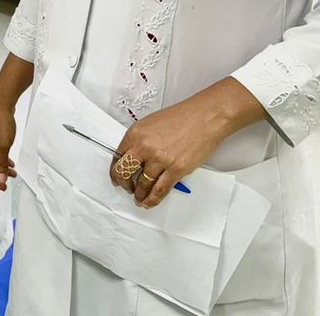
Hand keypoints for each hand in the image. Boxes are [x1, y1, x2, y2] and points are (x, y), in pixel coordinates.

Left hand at [110, 78, 264, 208]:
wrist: (205, 117)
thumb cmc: (183, 116)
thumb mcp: (151, 123)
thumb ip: (141, 139)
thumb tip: (136, 155)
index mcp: (136, 133)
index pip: (117, 156)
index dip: (114, 170)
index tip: (116, 176)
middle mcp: (145, 147)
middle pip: (125, 172)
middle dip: (123, 183)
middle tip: (125, 188)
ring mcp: (160, 160)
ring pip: (142, 184)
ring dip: (139, 194)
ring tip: (139, 198)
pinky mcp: (176, 170)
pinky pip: (160, 190)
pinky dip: (153, 199)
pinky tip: (149, 202)